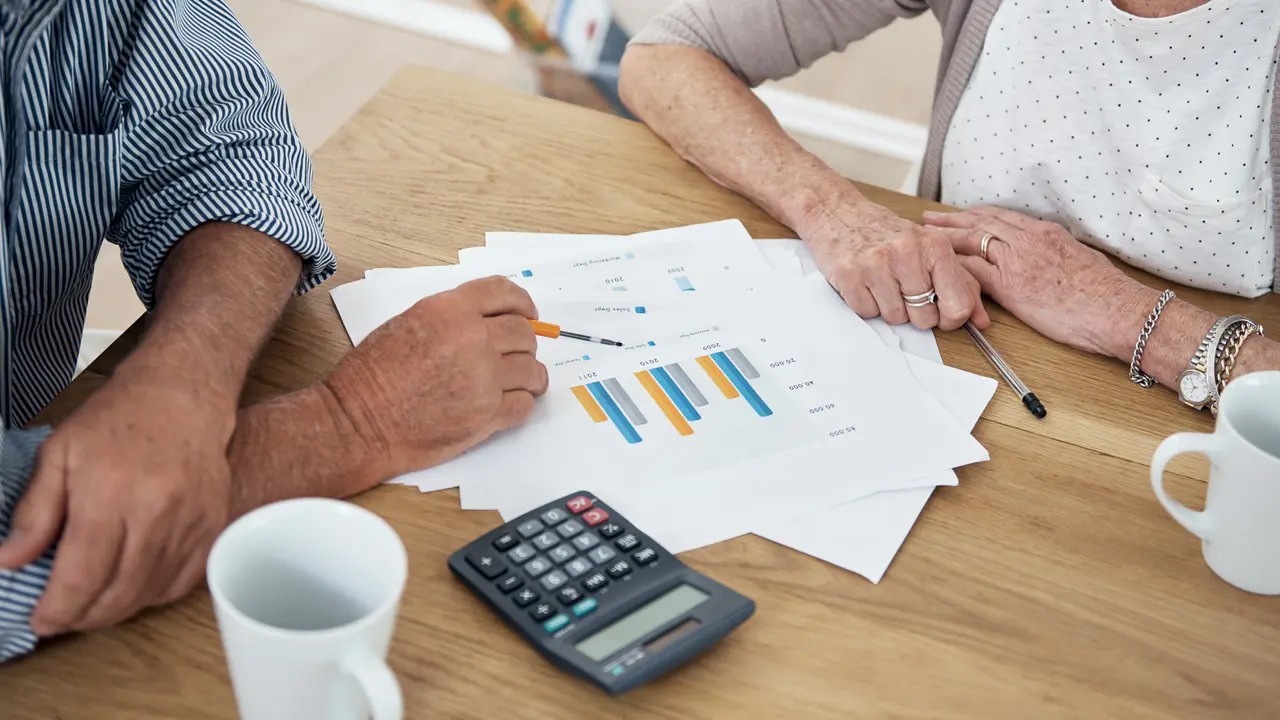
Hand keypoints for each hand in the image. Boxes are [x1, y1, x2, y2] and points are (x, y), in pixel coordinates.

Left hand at [0, 370, 234, 634]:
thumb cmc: (120, 419)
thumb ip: (35, 512)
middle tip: (63, 617)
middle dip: (83, 616)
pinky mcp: (212, 527)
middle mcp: (156, 513)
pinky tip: (131, 586)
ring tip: (93, 605)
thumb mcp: (59, 454)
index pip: (82, 575)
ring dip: (116, 610)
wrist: (183, 396)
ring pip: (150, 593)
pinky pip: (181, 582)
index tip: (43, 620)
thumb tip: (11, 560)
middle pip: (118, 593)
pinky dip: (152, 594)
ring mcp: (190, 522)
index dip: (58, 608)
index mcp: (110, 494)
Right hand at [322, 276, 549, 479]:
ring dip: (529, 376)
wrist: (359, 421)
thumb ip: (450, 316)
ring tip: (522, 383)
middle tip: (518, 354)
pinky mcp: (487, 416)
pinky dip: (521, 405)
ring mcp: (484, 379)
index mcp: (450, 310)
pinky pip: (524, 406)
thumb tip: (485, 321)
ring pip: (531, 370)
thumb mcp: (408, 322)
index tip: (528, 313)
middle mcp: (473, 339)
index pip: (504, 293)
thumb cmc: (372, 375)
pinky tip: (510, 405)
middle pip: (523, 334)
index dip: (522, 302)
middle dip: (524, 343)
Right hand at [800, 192, 988, 330]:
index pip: (957, 305)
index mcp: (934, 246)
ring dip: (888, 307)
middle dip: (914, 312)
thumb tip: (981, 320)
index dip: (950, 318)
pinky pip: (867, 312)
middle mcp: (907, 253)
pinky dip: (866, 303)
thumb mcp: (930, 248)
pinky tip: (865, 282)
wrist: (837, 212)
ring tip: (882, 283)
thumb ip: (961, 283)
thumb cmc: (887, 232)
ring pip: (894, 318)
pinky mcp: (849, 275)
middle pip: (924, 318)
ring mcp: (876, 264)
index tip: (940, 312)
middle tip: (903, 290)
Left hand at [923, 206, 1147, 355]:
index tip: (959, 215)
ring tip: (922, 239)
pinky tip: (937, 269)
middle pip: (980, 223)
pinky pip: (973, 272)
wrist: (1119, 311)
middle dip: (951, 221)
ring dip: (944, 240)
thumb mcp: (1082, 261)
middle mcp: (1030, 240)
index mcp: (1047, 233)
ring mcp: (1019, 261)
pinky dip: (953, 270)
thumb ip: (1059, 255)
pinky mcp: (1011, 285)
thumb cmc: (1107, 295)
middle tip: (927, 220)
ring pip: (971, 241)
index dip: (976, 215)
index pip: (1002, 217)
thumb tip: (1051, 261)